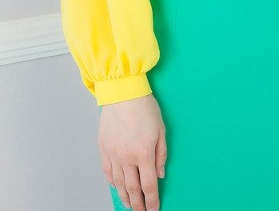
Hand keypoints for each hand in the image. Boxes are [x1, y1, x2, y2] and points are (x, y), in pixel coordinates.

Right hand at [98, 93, 166, 210]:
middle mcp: (127, 158)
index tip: (154, 209)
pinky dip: (112, 182)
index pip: (148, 185)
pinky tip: (116, 187)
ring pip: (118, 183)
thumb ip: (161, 155)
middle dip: (138, 204)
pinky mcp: (104, 148)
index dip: (152, 201)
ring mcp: (113, 154)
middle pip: (132, 188)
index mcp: (143, 154)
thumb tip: (160, 174)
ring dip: (124, 196)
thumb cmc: (144, 107)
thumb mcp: (161, 130)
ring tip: (129, 204)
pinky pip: (107, 171)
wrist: (123, 92)